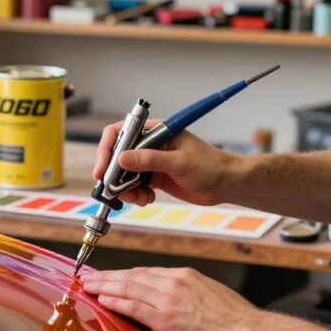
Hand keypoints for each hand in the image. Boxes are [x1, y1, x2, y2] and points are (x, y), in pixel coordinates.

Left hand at [80, 267, 260, 330]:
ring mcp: (167, 299)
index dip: (126, 275)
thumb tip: (176, 299)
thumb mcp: (209, 294)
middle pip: (132, 276)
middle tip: (89, 276)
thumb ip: (188, 293)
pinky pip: (132, 307)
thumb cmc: (234, 319)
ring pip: (127, 288)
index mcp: (184, 276)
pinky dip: (115, 302)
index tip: (113, 276)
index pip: (147, 272)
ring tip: (88, 286)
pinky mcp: (164, 318)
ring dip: (104, 286)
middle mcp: (173, 282)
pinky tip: (103, 300)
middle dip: (108, 276)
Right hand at [92, 121, 241, 206]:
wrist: (227, 184)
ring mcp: (152, 161)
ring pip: (125, 173)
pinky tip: (146, 199)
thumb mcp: (179, 162)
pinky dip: (135, 194)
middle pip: (119, 155)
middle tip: (114, 190)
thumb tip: (122, 158)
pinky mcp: (155, 177)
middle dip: (114, 174)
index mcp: (156, 131)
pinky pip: (135, 185)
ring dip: (125, 188)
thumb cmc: (210, 165)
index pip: (121, 133)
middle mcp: (150, 144)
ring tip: (137, 198)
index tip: (103, 169)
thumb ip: (150, 160)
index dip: (108, 149)